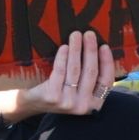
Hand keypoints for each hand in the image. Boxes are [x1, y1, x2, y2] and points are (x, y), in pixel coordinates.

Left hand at [0, 31, 114, 123]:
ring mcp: (68, 102)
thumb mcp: (78, 89)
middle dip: (91, 50)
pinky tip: (64, 47)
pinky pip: (60, 71)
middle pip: (91, 72)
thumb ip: (89, 77)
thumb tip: (98, 49)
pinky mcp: (53, 96)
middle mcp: (83, 106)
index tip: (104, 45)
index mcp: (95, 104)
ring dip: (77, 49)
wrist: (31, 103)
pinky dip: (63, 57)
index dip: (107, 62)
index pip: (106, 81)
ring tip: (76, 35)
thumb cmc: (59, 91)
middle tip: (89, 34)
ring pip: (75, 69)